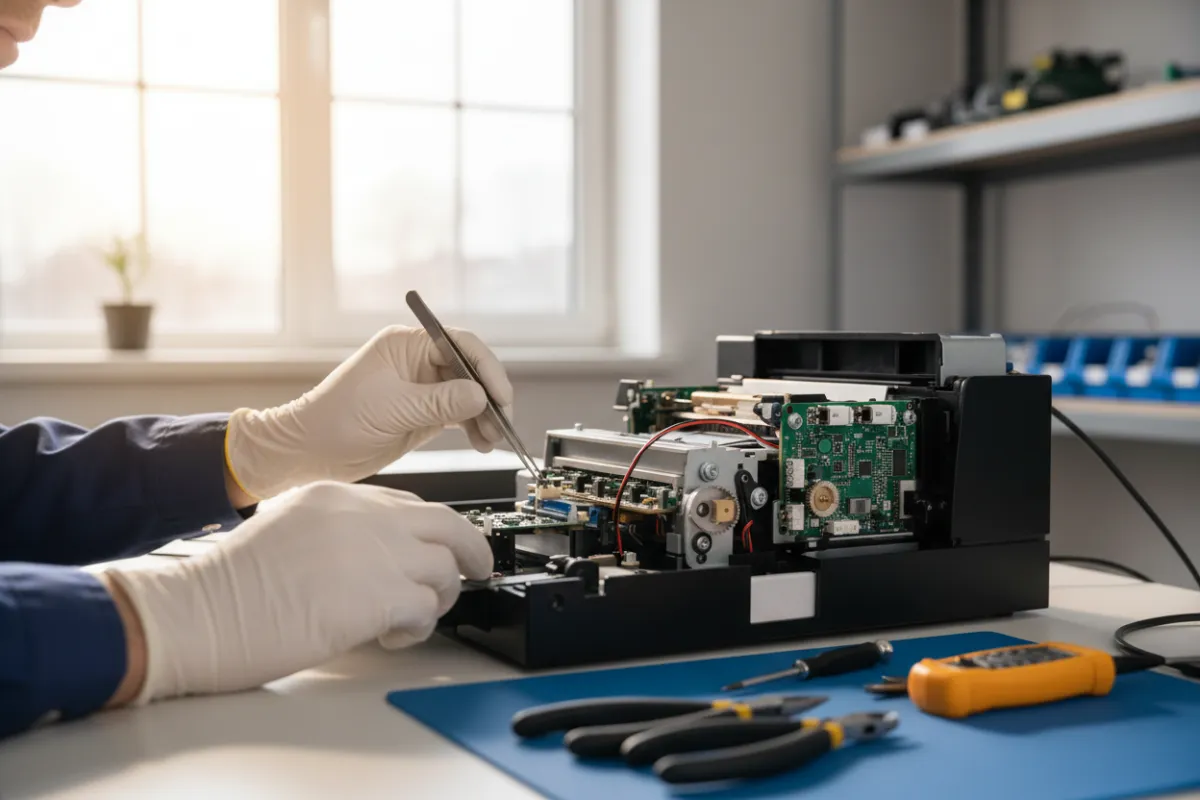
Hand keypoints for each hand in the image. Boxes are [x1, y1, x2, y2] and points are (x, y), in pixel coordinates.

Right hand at [103, 481, 493, 702]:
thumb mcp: (291, 528)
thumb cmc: (230, 584)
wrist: (200, 612)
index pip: (410, 504)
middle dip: (470, 550)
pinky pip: (428, 609)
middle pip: (448, 524)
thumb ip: (339, 531)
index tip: (445, 548)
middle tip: (476, 571)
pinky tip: (392, 635)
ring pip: (446, 569)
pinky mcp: (379, 596)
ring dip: (437, 598)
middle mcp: (364, 515)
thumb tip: (377, 556)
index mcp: (339, 495)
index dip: (435, 531)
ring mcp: (375, 552)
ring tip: (408, 618)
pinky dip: (419, 627)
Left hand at [225, 325, 512, 499]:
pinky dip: (474, 428)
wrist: (310, 452)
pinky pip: (460, 415)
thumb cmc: (335, 420)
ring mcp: (423, 388)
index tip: (499, 394)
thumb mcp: (393, 409)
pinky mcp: (424, 412)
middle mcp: (418, 361)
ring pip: (469, 395)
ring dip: (485, 416)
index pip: (460, 344)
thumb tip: (480, 395)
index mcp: (406, 344)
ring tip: (492, 439)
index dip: (485, 368)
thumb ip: (440, 402)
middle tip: (502, 421)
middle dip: (490, 396)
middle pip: (470, 370)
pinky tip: (482, 442)